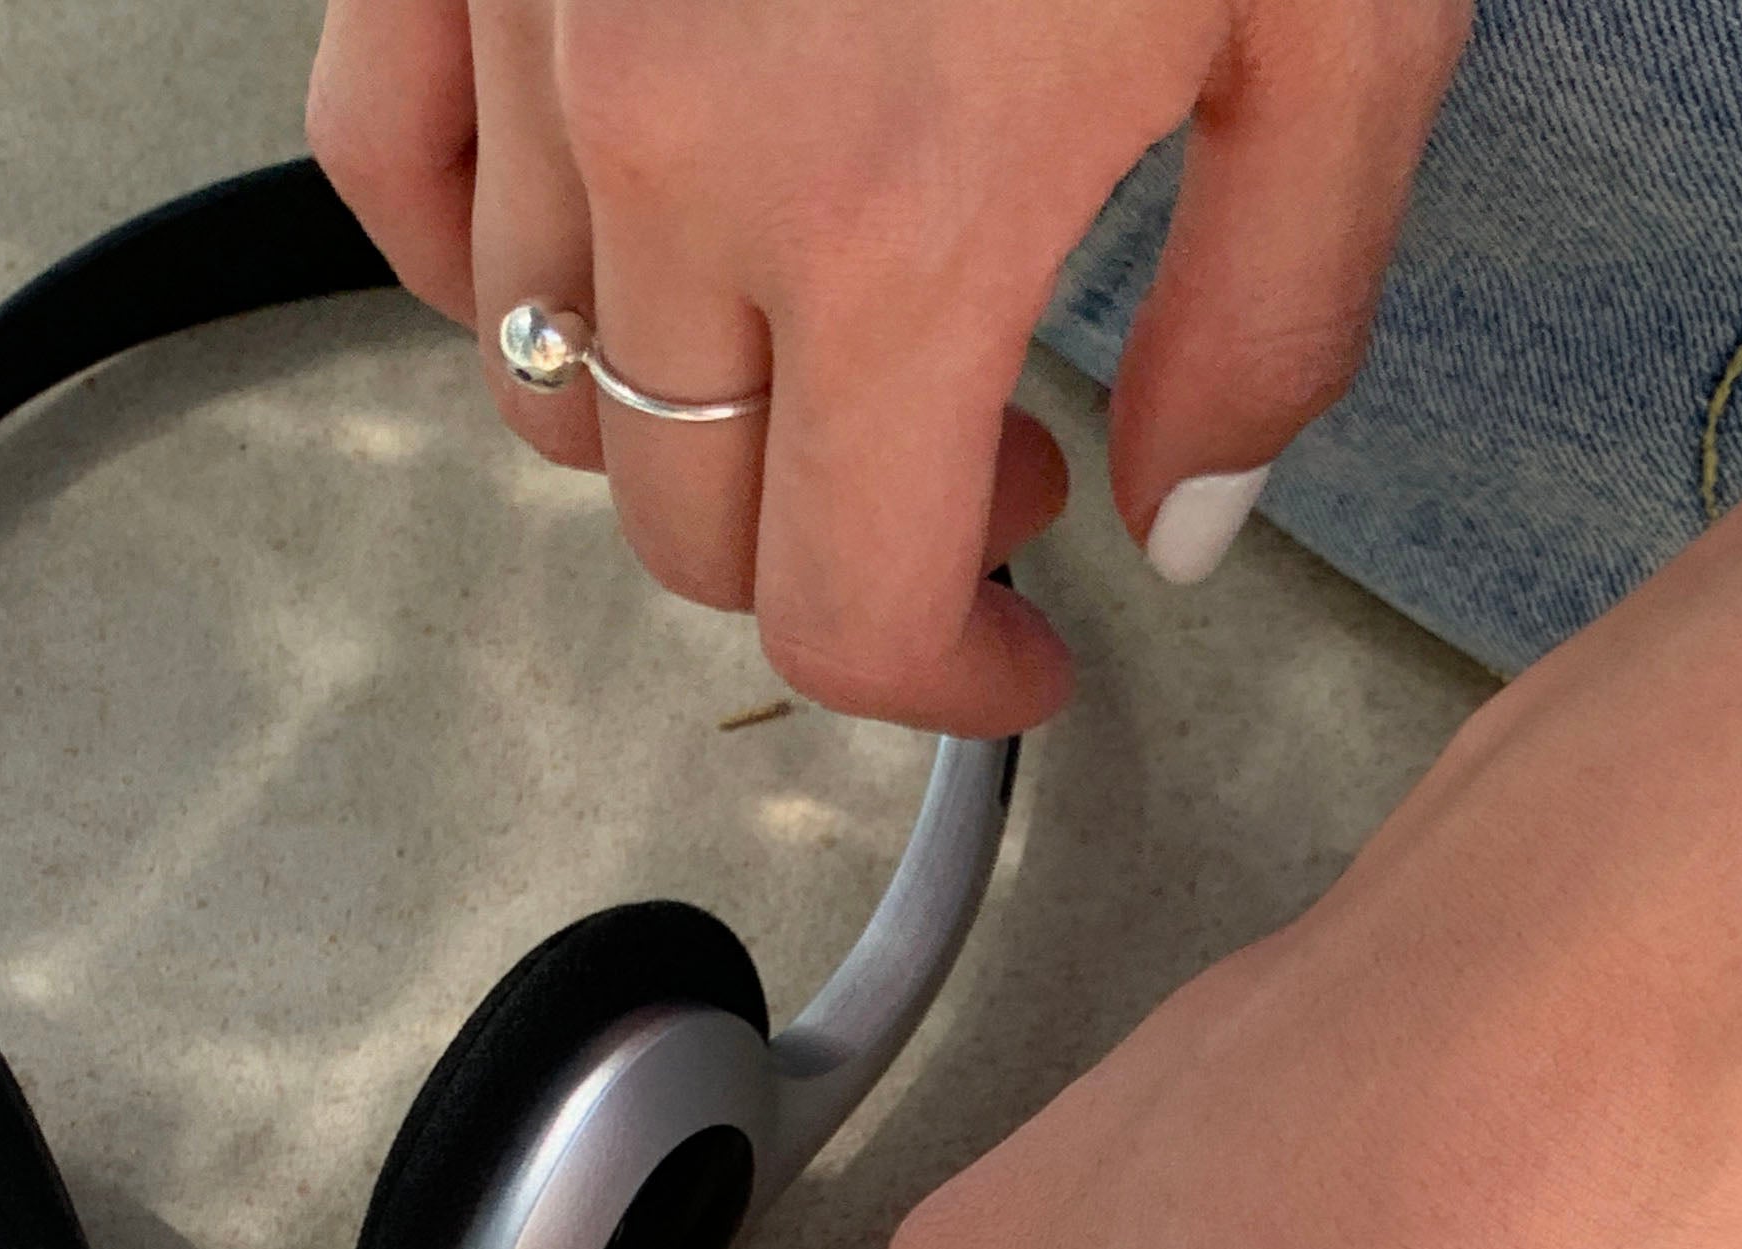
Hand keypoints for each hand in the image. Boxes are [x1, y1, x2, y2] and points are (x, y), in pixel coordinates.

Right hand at [305, 0, 1471, 728]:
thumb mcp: (1347, 20)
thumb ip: (1271, 319)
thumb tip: (1180, 521)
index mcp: (906, 217)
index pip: (850, 610)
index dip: (951, 688)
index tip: (1022, 656)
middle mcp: (686, 153)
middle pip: (693, 522)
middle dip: (850, 558)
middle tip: (991, 480)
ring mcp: (546, 32)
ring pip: (550, 384)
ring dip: (699, 427)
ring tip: (846, 345)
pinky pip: (393, 167)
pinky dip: (481, 267)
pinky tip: (607, 263)